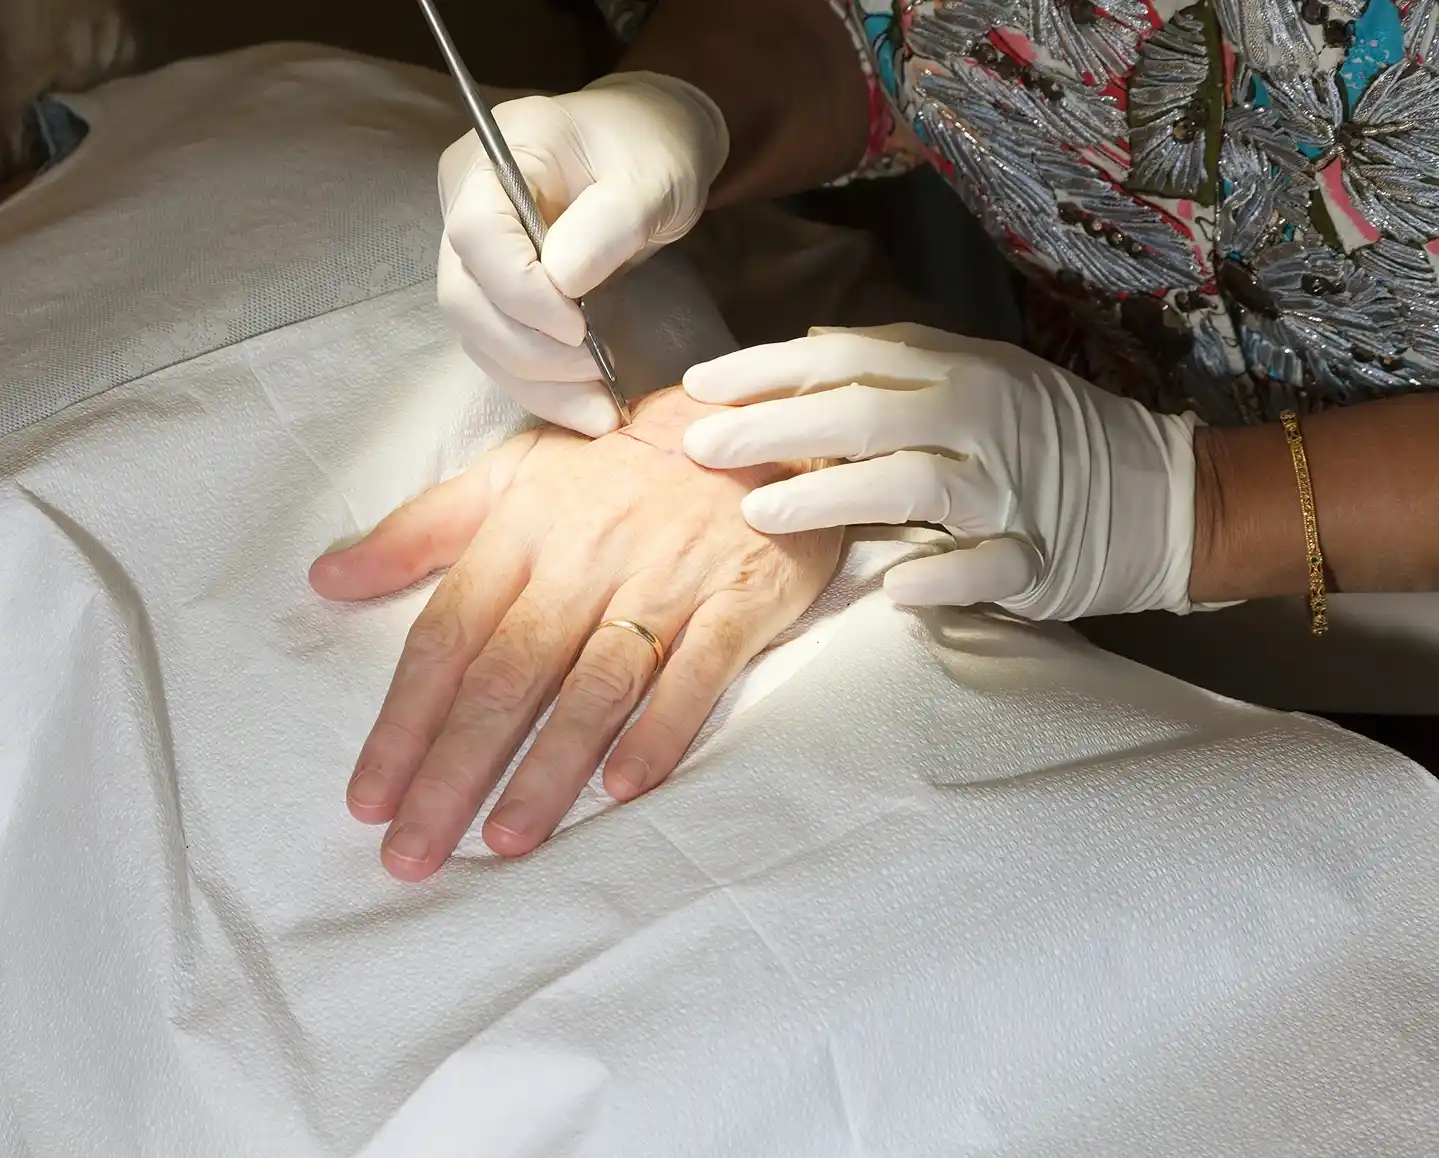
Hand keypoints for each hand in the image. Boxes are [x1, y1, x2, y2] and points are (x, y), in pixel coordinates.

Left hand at [309, 389, 838, 877]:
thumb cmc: (615, 466)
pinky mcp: (737, 598)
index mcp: (520, 532)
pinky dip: (662, 728)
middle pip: (509, 673)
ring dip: (549, 765)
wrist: (746, 425)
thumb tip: (326, 579)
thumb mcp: (511, 475)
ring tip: (506, 839)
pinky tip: (626, 788)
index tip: (368, 801)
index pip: (448, 635)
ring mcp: (665, 581)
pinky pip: (697, 670)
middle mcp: (584, 560)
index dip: (404, 721)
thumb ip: (420, 530)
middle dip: (455, 768)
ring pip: (596, 683)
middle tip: (415, 852)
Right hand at [437, 73, 728, 437]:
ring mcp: (476, 251)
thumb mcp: (650, 176)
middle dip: (526, 348)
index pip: (476, 236)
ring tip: (598, 410)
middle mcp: (466, 204)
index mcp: (496, 158)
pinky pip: (502, 346)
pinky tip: (586, 408)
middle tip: (594, 371)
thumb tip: (561, 282)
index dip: (520, 293)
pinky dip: (542, 385)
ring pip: (477, 333)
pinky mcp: (496, 290)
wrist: (653, 148)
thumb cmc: (652, 147)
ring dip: (534, 381)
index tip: (578, 328)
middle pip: (464, 295)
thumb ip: (609, 223)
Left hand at [680, 324, 1202, 620]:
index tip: (698, 385)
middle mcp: (982, 418)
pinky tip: (894, 589)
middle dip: (776, 428)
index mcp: (961, 370)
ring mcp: (1012, 488)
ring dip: (834, 498)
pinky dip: (944, 575)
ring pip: (914, 484)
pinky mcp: (1042, 556)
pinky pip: (989, 566)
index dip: (769, 369)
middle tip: (700, 447)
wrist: (1162, 492)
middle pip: (867, 415)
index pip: (849, 360)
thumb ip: (898, 361)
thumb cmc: (1049, 433)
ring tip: (758, 517)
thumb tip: (808, 345)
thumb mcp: (980, 375)